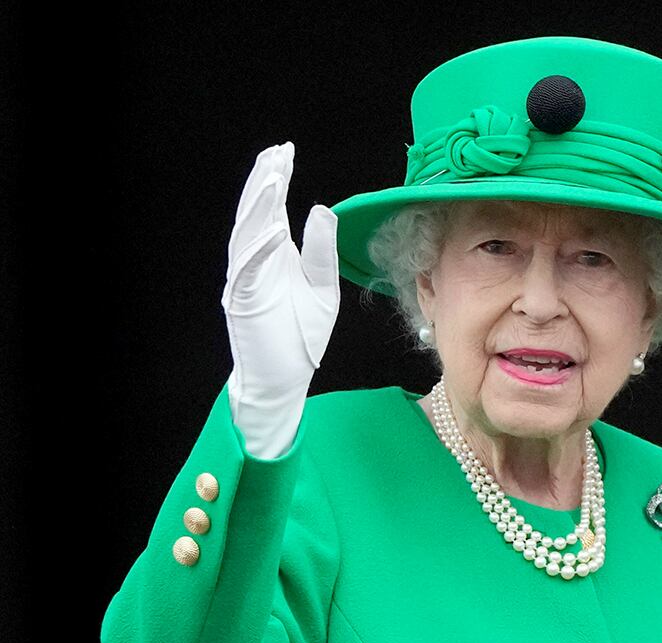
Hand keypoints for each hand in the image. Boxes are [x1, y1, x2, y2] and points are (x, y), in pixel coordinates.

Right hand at [221, 141, 339, 457]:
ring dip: (260, 207)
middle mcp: (255, 263)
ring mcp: (246, 282)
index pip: (271, 209)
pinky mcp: (245, 303)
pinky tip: (273, 229)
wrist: (284, 378)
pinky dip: (259, 249)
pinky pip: (249, 271)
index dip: (276, 180)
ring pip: (247, 235)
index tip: (285, 151)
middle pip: (255, 214)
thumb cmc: (300, 335)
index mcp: (274, 256)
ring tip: (273, 178)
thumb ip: (322, 250)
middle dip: (265, 182)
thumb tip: (320, 209)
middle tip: (277, 153)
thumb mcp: (322, 287)